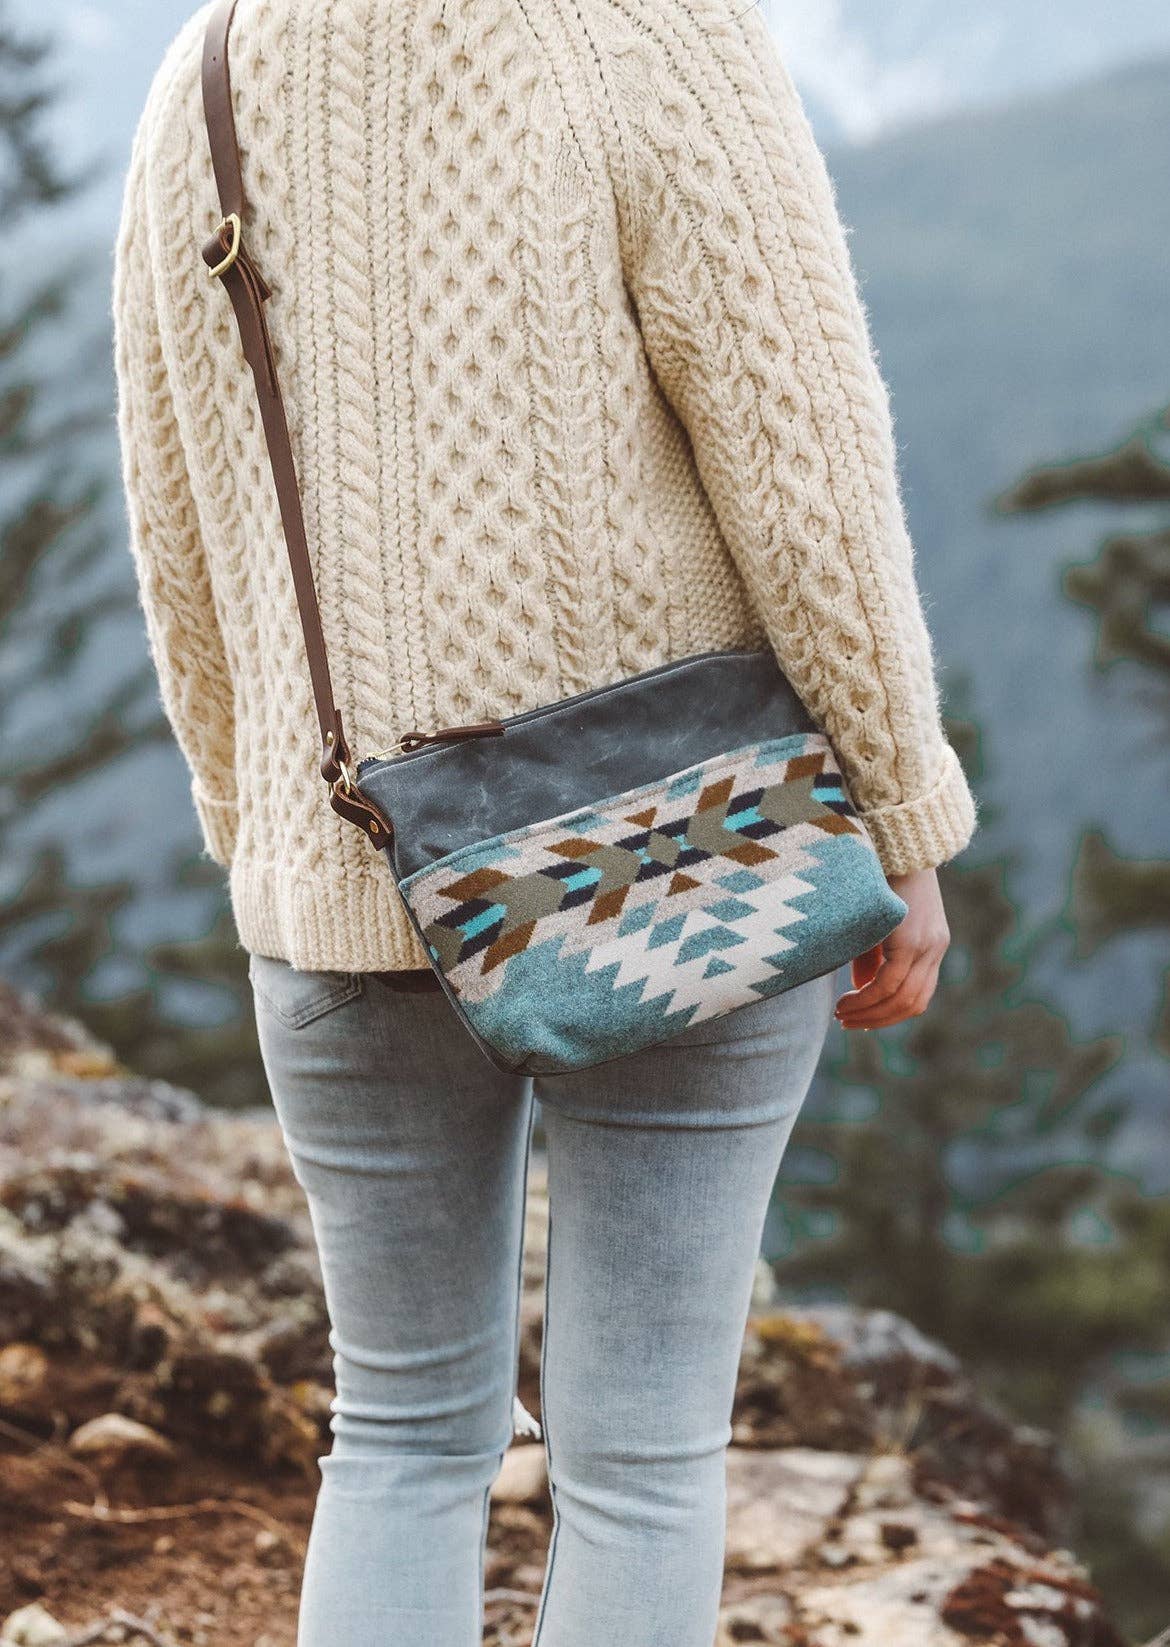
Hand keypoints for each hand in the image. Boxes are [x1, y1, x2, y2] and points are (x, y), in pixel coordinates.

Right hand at [835, 867, 950, 1030]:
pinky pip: (889, 984)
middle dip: (879, 1020)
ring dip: (869, 1013)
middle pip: (913, 1004)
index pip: (919, 995)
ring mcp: (926, 945)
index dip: (891, 1014)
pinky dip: (867, 998)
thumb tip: (863, 987)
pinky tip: (846, 999)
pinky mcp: (911, 941)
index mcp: (932, 943)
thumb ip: (874, 954)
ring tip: (842, 1014)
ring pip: (901, 999)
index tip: (863, 1018)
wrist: (894, 840)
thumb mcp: (879, 920)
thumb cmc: (881, 873)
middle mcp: (934, 948)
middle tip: (848, 1022)